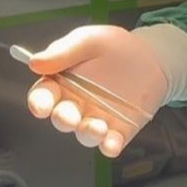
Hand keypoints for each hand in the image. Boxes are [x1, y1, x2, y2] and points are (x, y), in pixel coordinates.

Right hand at [25, 25, 168, 157]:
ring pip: (85, 134)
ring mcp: (96, 119)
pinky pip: (110, 143)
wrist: (152, 56)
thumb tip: (35, 62)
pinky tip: (112, 144)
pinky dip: (109, 146)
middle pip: (62, 117)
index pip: (43, 95)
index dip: (39, 102)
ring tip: (97, 127)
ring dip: (87, 133)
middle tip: (70, 117)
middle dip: (63, 119)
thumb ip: (64, 50)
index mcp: (63, 82)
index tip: (41, 106)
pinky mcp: (119, 130)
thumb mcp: (90, 40)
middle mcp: (76, 105)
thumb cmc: (116, 47)